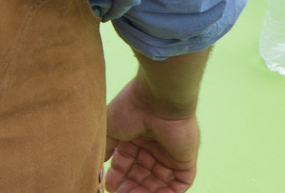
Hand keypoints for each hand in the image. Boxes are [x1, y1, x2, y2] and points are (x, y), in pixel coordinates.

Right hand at [104, 77, 199, 192]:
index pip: (127, 163)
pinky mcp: (185, 162)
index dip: (118, 175)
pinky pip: (179, 184)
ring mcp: (170, 155)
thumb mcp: (111, 128)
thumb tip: (99, 163)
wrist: (158, 101)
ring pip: (158, 182)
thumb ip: (106, 147)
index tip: (108, 186)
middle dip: (130, 186)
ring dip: (146, 192)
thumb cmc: (130, 110)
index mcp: (136, 137)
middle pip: (141, 174)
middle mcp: (153, 147)